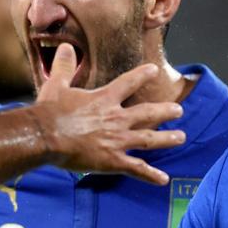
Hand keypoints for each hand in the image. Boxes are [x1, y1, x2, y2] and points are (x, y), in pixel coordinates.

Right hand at [32, 44, 184, 185]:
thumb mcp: (57, 85)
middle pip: (147, 113)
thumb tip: (67, 47)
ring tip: (181, 137)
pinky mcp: (113, 161)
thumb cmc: (49, 112)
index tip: (154, 70)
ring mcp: (117, 140)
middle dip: (165, 111)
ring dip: (167, 139)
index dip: (142, 75)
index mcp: (104, 99)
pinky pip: (136, 169)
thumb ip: (65, 67)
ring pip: (149, 139)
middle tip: (179, 111)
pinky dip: (150, 175)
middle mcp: (116, 118)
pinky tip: (164, 179)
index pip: (128, 83)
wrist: (45, 136)